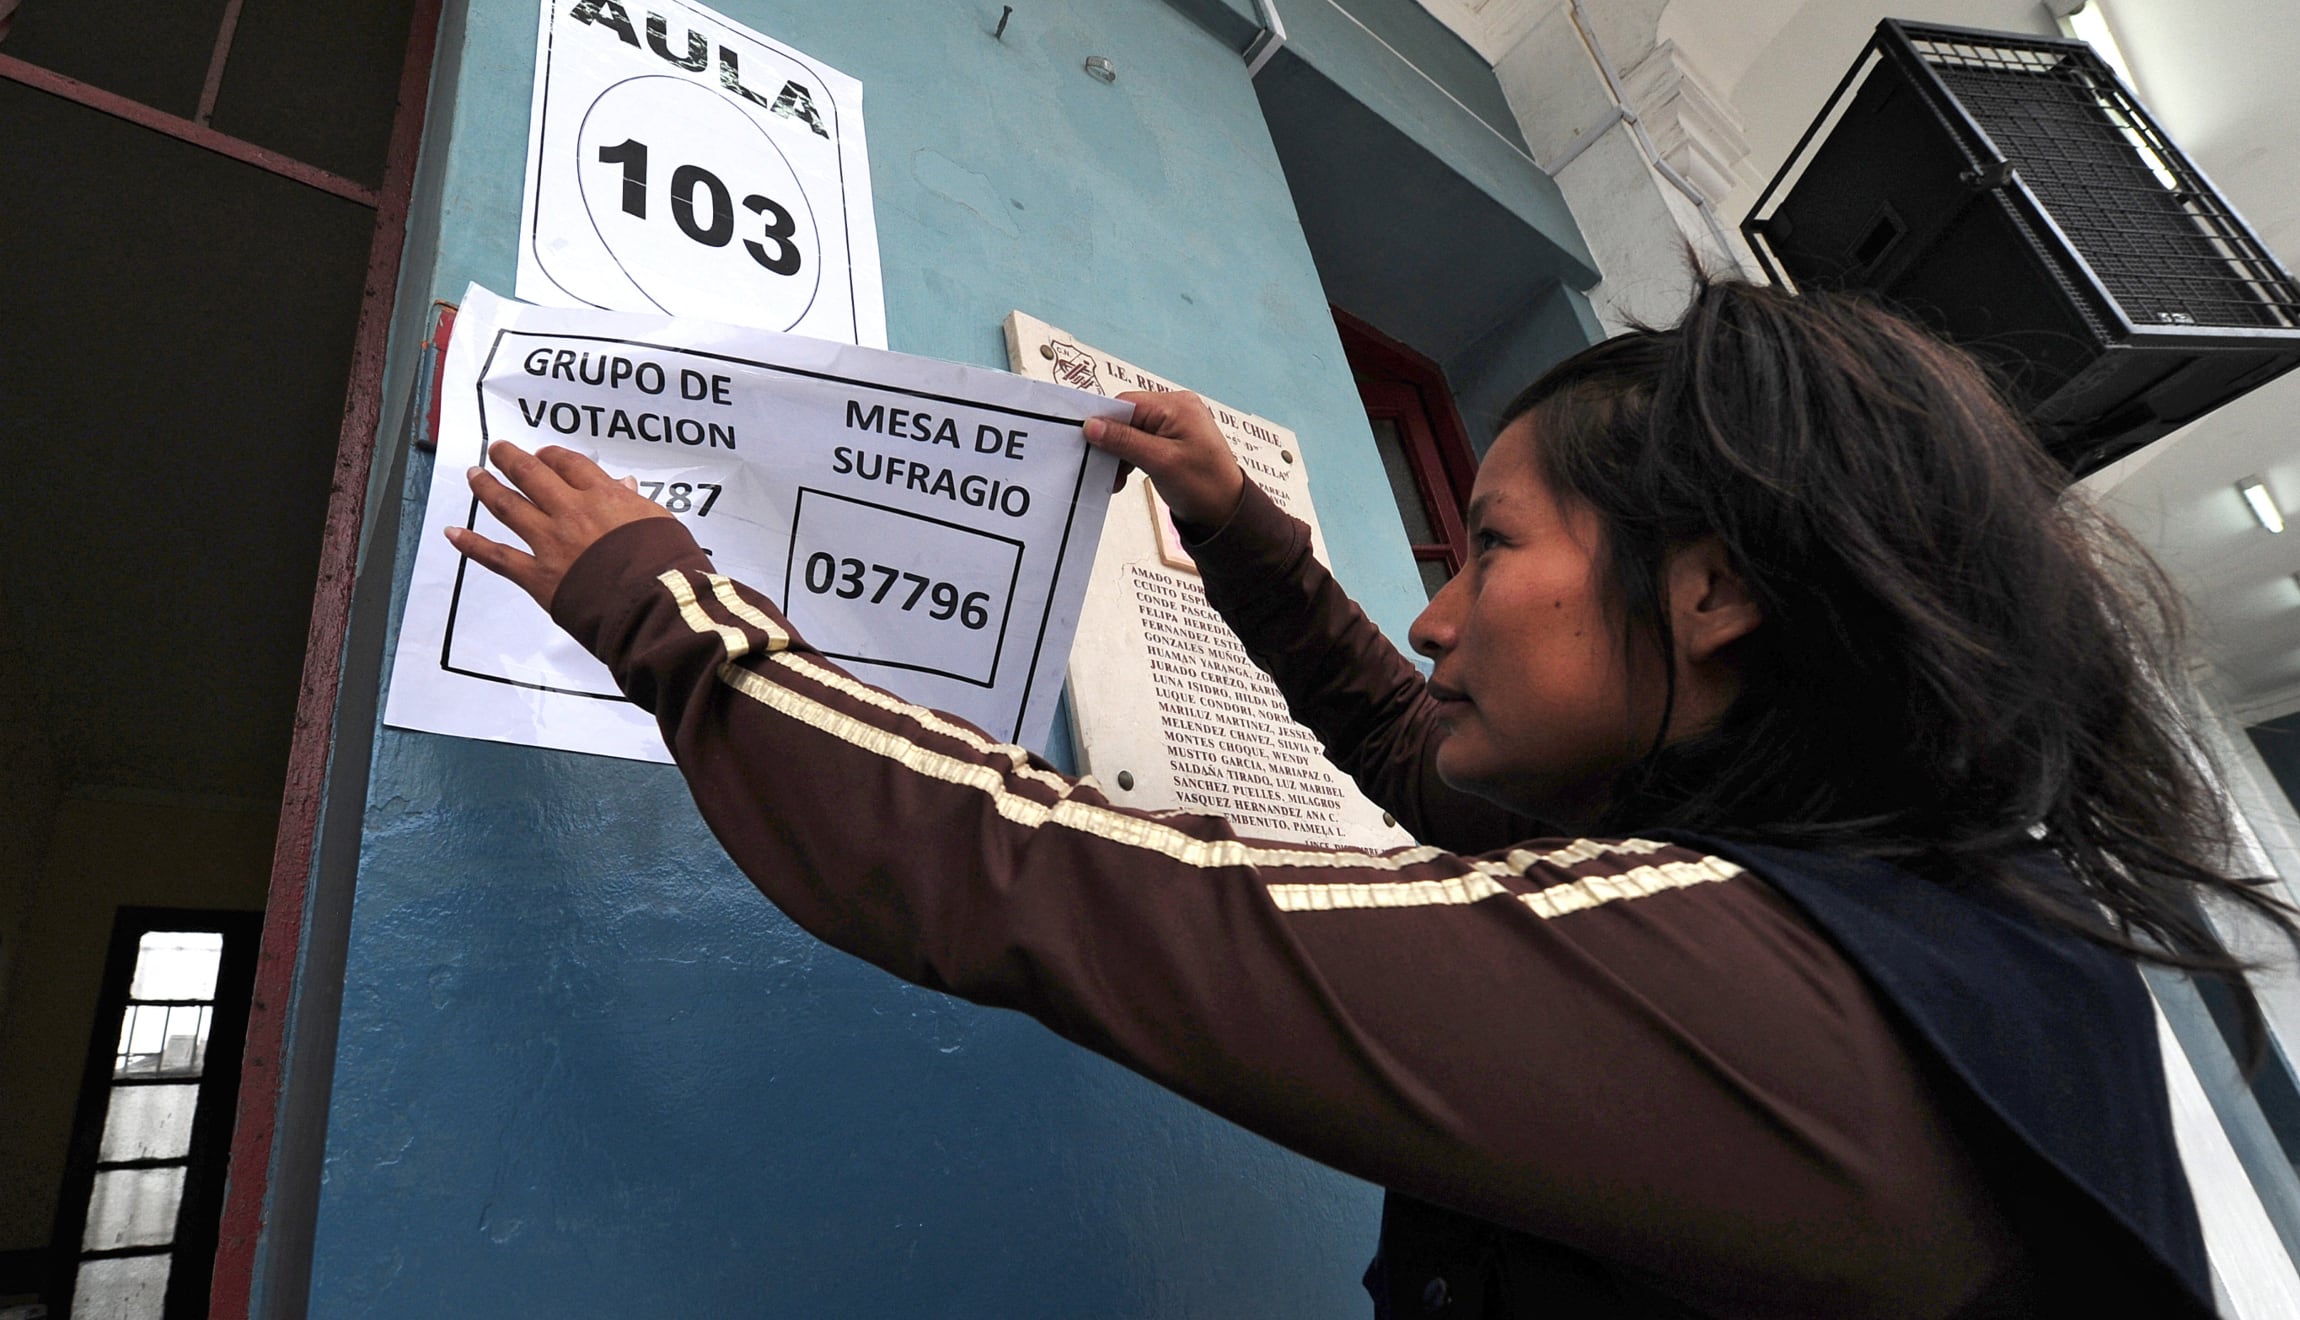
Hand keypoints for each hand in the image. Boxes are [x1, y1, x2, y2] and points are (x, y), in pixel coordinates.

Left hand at [445, 442, 676, 609]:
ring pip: (508, 506)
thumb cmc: (667, 567)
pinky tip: (452, 533)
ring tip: (474, 474)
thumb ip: (636, 503)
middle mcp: (570, 512)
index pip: (569, 465)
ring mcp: (550, 542)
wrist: (653, 605)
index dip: (552, 456)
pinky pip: (497, 557)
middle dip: (511, 459)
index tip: (544, 454)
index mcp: (604, 497)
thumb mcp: (662, 523)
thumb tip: (624, 486)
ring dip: (487, 487)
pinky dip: (471, 545)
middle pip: (531, 475)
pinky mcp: (538, 577)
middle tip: (498, 450)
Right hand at [1082, 390, 1245, 528]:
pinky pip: (1141, 441)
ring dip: (1120, 454)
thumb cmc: (1204, 486)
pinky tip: (1125, 475)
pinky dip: (1130, 457)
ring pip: (1131, 430)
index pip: (1127, 404)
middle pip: (1128, 416)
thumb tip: (1092, 425)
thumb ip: (1125, 441)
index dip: (1104, 423)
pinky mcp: (1172, 439)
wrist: (1226, 512)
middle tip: (1107, 471)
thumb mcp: (1161, 462)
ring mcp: (1175, 423)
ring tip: (1117, 479)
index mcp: (1177, 406)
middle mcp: (1176, 408)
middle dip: (1112, 443)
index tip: (1089, 446)